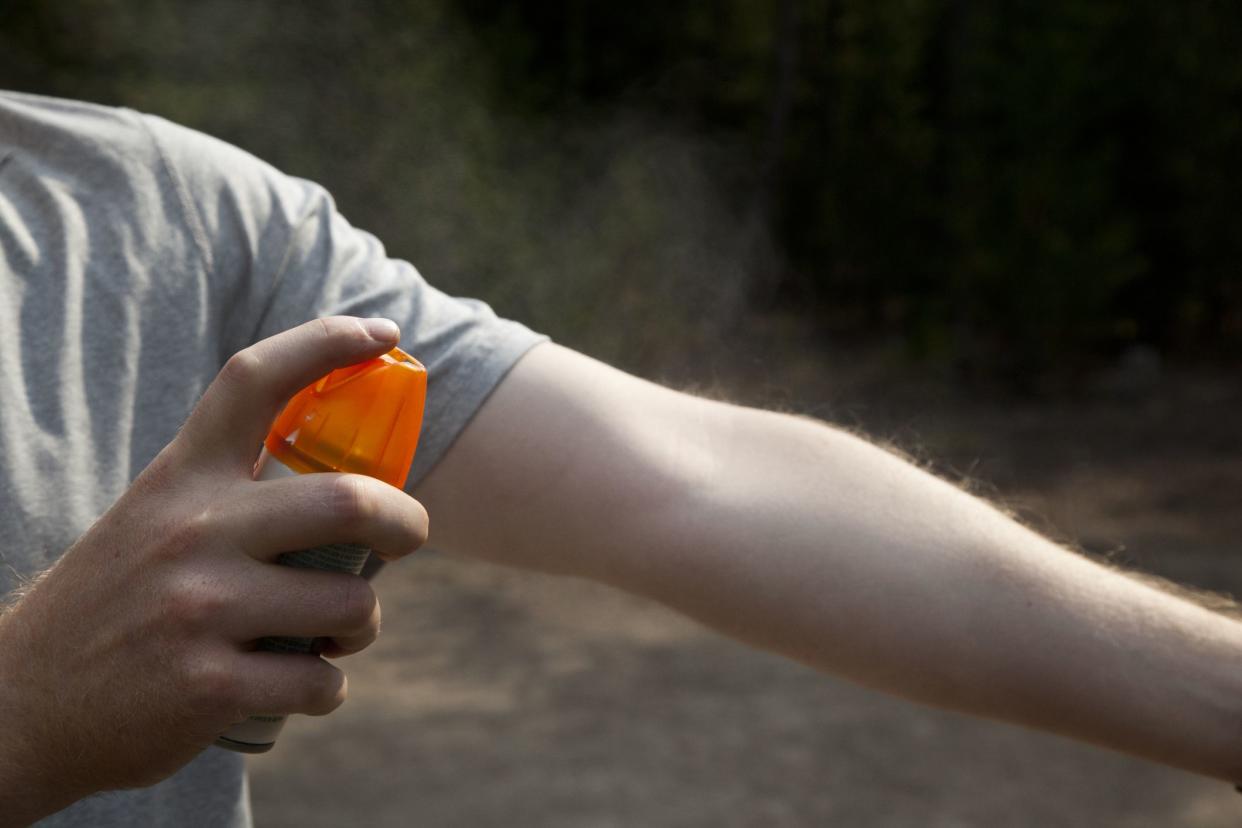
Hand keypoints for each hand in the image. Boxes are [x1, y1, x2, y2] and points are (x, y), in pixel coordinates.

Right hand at [0, 317, 428, 822]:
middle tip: (408, 537)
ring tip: (336, 634)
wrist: (21, 708)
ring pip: (351, 603)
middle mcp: (191, 531)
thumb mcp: (154, 519)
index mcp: (180, 477)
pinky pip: (320, 682)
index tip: (382, 331)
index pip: (256, 379)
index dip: (328, 341)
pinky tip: (303, 683)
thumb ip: (230, 495)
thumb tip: (349, 491)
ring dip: (363, 624)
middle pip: (349, 501)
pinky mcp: (206, 687)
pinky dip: (329, 687)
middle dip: (406, 523)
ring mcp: (198, 610)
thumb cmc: (115, 605)